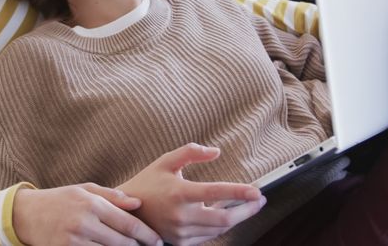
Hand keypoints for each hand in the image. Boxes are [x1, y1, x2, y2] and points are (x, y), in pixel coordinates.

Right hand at [12, 183, 161, 245]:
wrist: (26, 214)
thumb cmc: (60, 199)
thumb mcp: (84, 190)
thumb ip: (112, 197)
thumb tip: (138, 204)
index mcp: (92, 204)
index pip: (129, 224)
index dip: (147, 235)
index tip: (158, 241)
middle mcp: (84, 223)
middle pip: (123, 242)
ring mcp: (74, 241)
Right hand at [118, 143, 265, 245]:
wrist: (127, 211)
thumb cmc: (149, 183)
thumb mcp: (166, 161)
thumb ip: (191, 152)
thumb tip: (216, 152)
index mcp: (178, 193)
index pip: (215, 192)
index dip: (239, 192)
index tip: (256, 191)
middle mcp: (181, 215)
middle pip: (224, 218)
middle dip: (247, 210)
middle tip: (259, 200)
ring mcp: (181, 232)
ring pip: (219, 229)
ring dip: (237, 218)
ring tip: (248, 206)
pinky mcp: (181, 242)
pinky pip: (209, 236)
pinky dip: (221, 226)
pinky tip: (228, 214)